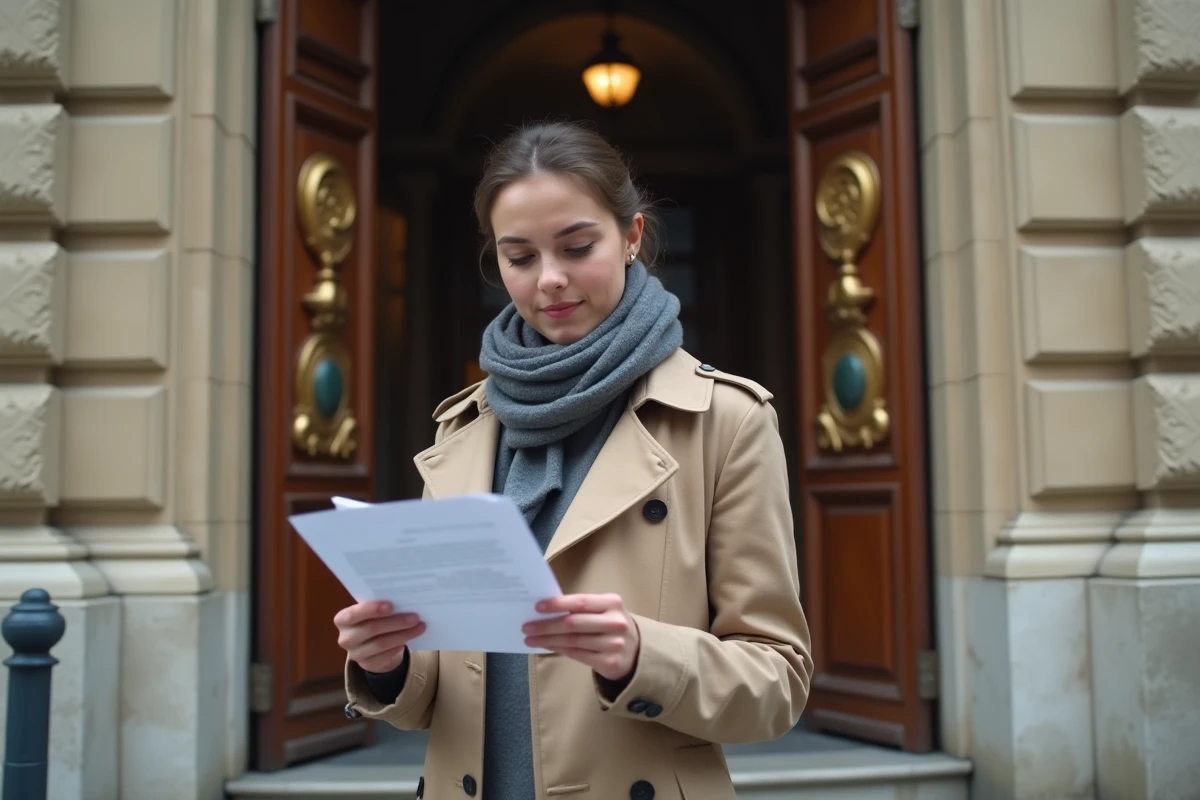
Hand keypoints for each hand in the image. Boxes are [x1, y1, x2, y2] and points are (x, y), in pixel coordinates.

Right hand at [334, 601, 425, 673]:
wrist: (372, 646)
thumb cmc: (373, 621)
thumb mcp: (372, 613)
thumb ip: (381, 607)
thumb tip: (404, 600)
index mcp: (342, 619)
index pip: (353, 615)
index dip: (372, 610)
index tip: (391, 606)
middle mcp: (345, 638)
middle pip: (371, 629)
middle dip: (395, 622)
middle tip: (415, 617)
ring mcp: (355, 654)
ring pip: (382, 643)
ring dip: (403, 634)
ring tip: (420, 627)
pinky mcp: (367, 665)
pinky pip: (386, 655)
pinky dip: (399, 646)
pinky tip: (408, 640)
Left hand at [522, 593, 640, 681]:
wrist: (636, 651)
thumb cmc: (611, 625)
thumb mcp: (604, 611)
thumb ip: (581, 609)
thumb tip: (546, 611)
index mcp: (612, 603)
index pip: (580, 602)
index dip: (557, 604)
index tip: (537, 607)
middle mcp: (615, 622)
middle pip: (573, 623)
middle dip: (546, 625)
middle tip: (526, 627)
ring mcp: (614, 644)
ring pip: (572, 641)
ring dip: (548, 640)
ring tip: (531, 639)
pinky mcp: (609, 662)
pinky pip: (577, 654)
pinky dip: (558, 649)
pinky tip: (547, 646)